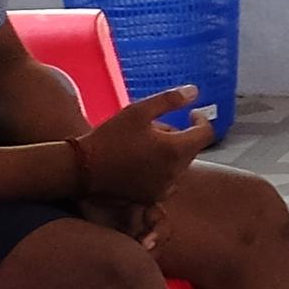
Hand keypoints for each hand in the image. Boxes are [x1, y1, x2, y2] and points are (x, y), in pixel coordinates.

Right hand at [72, 90, 206, 207]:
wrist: (82, 168)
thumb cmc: (109, 136)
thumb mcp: (138, 111)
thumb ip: (169, 100)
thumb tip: (194, 90)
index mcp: (175, 149)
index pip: (206, 134)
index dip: (202, 121)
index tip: (192, 114)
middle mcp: (174, 172)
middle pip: (191, 149)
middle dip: (180, 135)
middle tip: (154, 126)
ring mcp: (164, 188)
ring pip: (180, 165)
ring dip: (171, 152)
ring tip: (144, 143)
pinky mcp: (152, 198)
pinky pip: (168, 180)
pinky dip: (162, 169)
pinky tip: (140, 161)